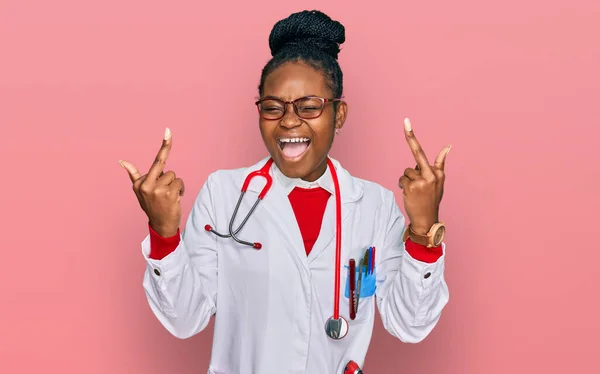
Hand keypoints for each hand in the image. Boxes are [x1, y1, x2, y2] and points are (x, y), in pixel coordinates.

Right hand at [119, 128, 184, 236]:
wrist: (161, 225)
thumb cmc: (152, 205)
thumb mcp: (140, 191)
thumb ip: (134, 175)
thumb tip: (122, 161)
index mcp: (139, 183)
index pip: (156, 160)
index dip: (165, 145)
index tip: (168, 130)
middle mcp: (146, 185)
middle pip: (165, 166)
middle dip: (167, 169)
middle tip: (167, 155)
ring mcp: (158, 190)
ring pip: (173, 176)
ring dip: (174, 185)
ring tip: (169, 196)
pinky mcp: (169, 194)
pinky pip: (179, 183)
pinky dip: (180, 189)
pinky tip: (174, 199)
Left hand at [398, 118, 450, 234]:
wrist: (427, 219)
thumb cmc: (432, 198)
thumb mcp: (439, 181)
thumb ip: (439, 164)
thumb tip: (448, 146)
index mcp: (437, 173)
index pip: (422, 151)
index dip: (411, 136)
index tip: (406, 121)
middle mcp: (430, 175)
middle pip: (415, 158)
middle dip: (410, 138)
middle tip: (406, 121)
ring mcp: (420, 182)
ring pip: (407, 172)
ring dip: (409, 180)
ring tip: (416, 191)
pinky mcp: (411, 187)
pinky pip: (403, 180)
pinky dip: (404, 186)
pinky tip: (411, 194)